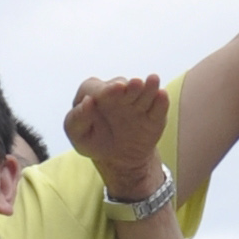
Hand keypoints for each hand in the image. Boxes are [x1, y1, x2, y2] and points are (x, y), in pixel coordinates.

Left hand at [63, 75, 170, 197]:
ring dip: (148, 87)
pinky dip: (161, 102)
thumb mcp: (78, 135)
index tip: (115, 91)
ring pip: (143, 92)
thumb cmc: (94, 141)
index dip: (105, 90)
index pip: (97, 88)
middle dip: (129, 87)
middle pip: (123, 86)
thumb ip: (76, 120)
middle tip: (135, 84)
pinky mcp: (154, 115)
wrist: (119, 158)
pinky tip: (162, 95)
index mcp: (95, 94)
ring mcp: (138, 102)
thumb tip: (87, 102)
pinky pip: (159, 107)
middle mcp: (118, 93)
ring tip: (152, 81)